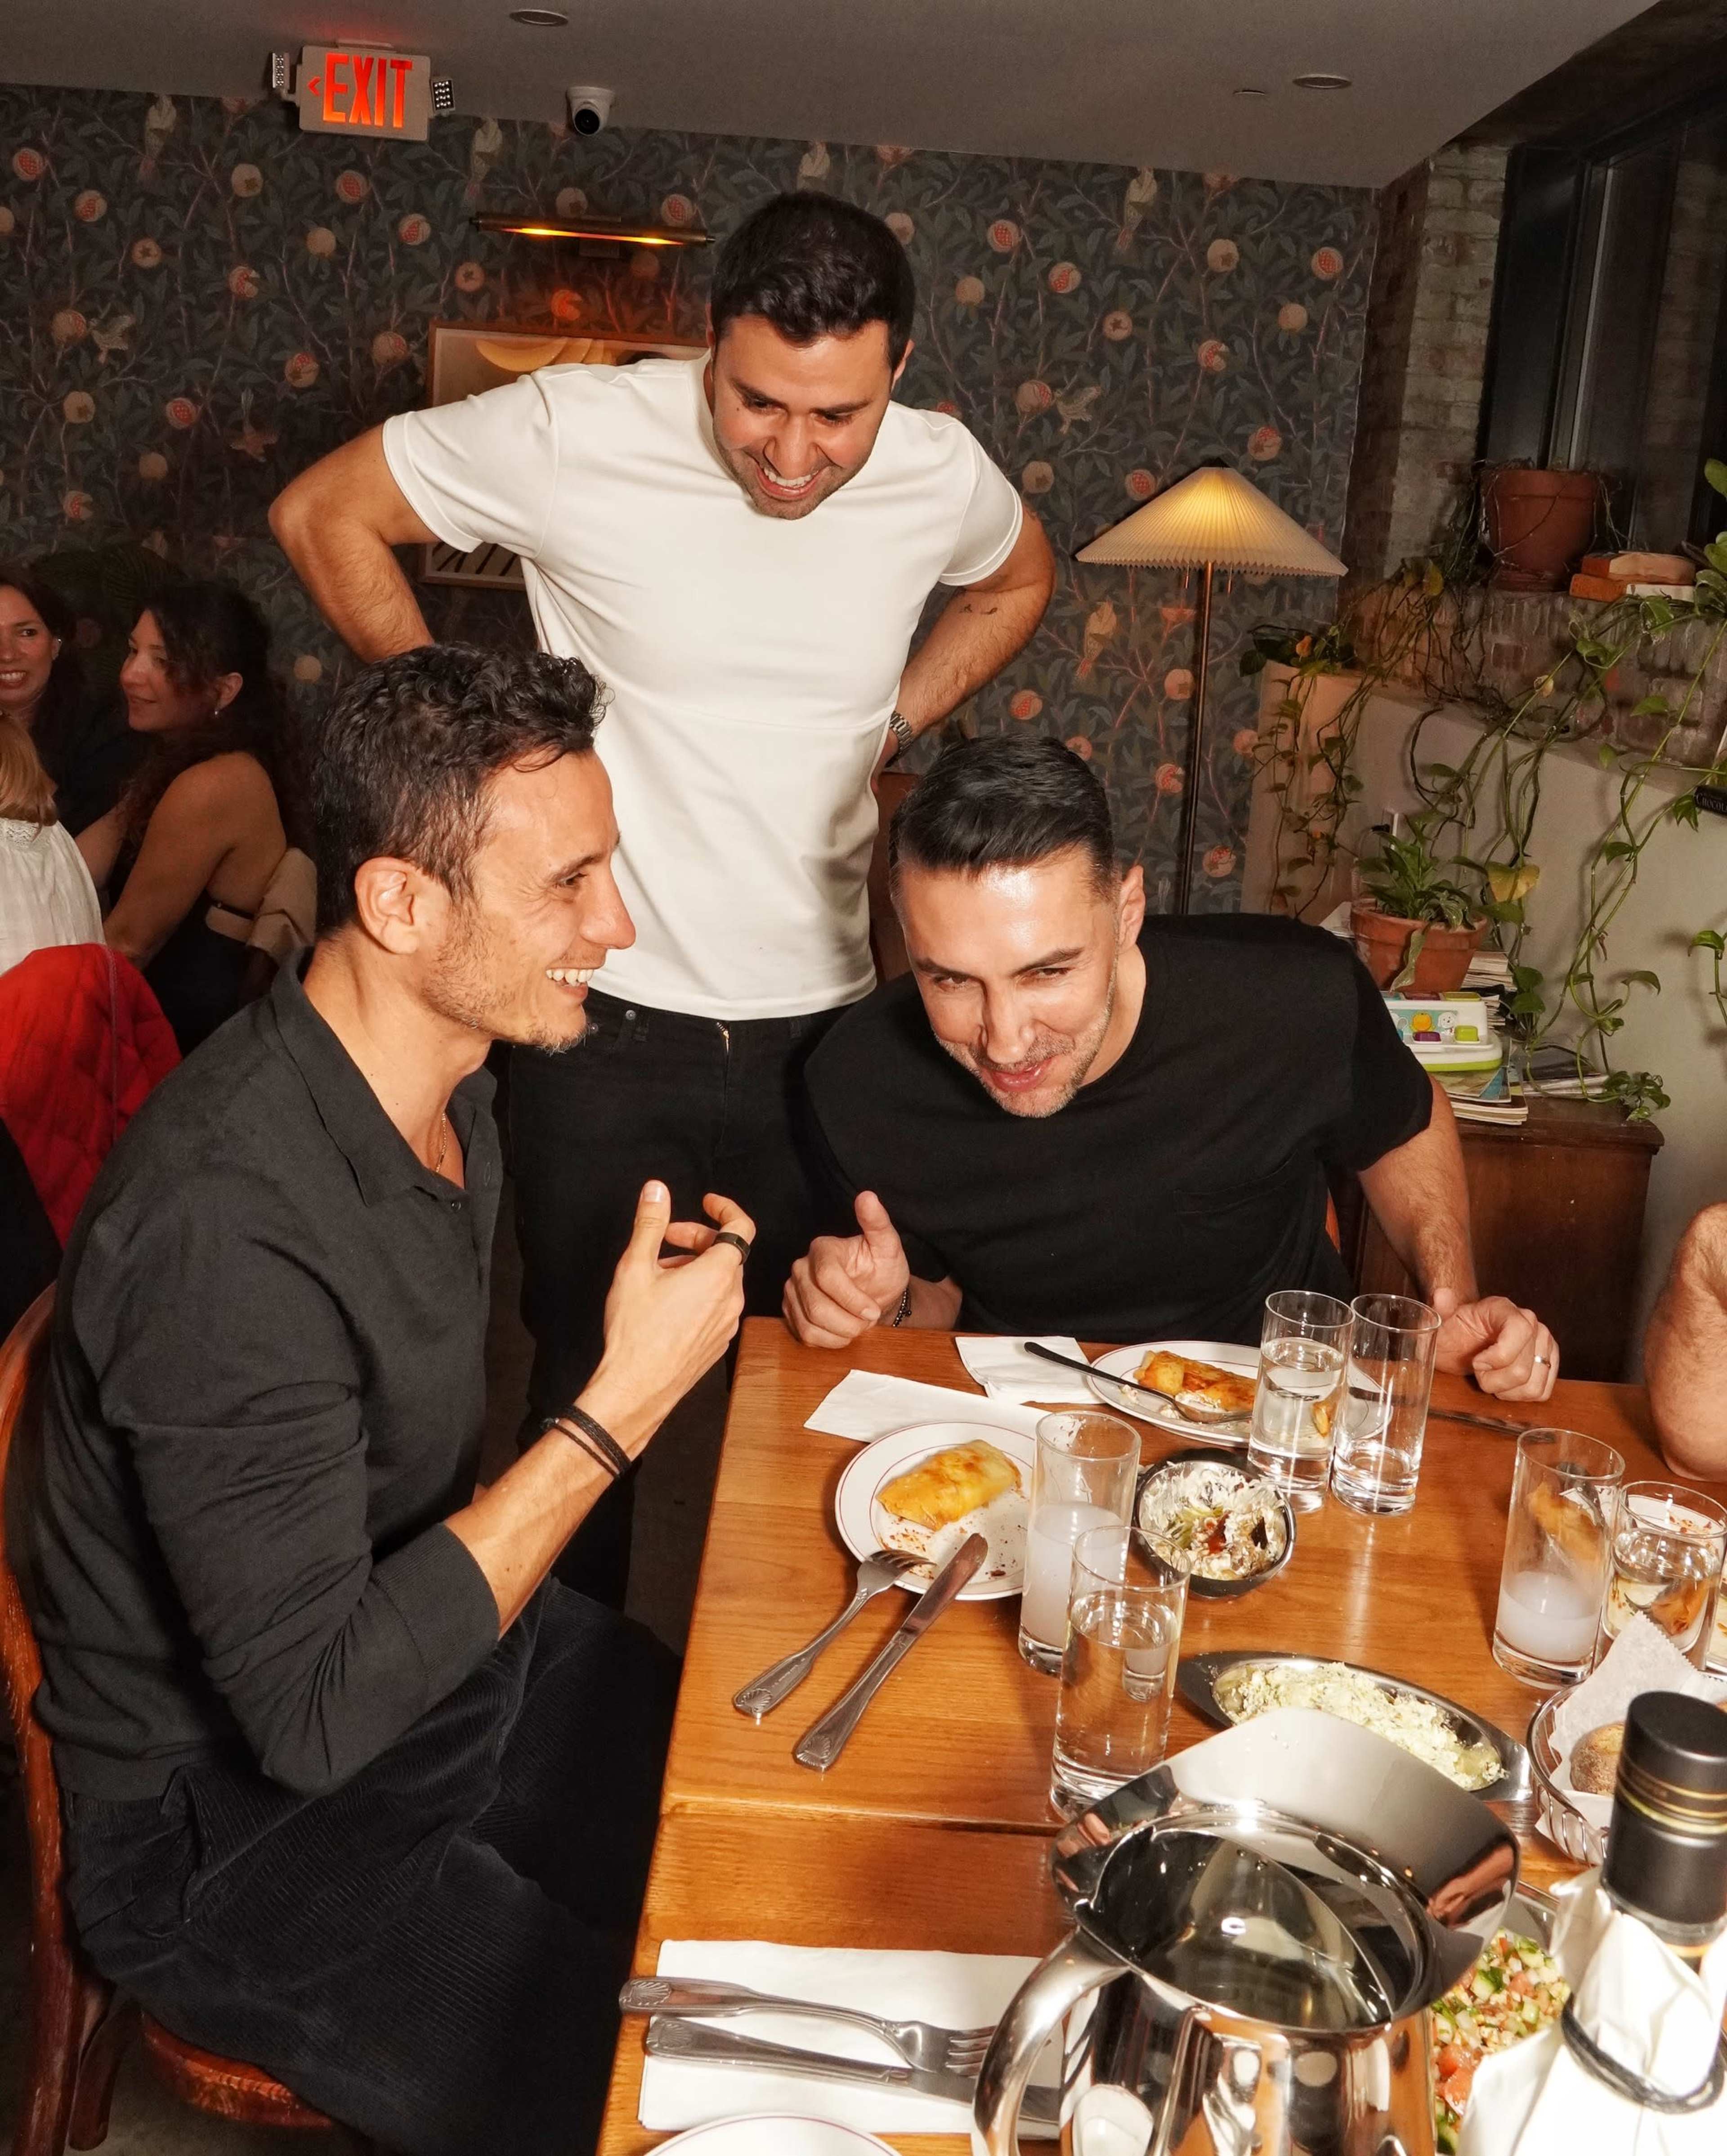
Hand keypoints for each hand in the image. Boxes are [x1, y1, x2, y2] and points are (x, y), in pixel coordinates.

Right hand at [581, 1182, 750, 1446]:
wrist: (636, 1388)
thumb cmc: (635, 1331)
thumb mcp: (635, 1267)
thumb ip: (650, 1223)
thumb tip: (657, 1190)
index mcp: (718, 1275)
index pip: (742, 1227)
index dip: (725, 1208)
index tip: (705, 1202)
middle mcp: (731, 1299)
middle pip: (727, 1254)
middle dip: (697, 1239)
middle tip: (664, 1239)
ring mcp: (727, 1324)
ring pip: (720, 1281)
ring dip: (695, 1267)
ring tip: (658, 1273)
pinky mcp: (718, 1343)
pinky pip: (716, 1306)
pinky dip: (698, 1293)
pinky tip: (666, 1302)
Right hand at [782, 1190, 909, 1349]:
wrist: (875, 1294)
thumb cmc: (881, 1269)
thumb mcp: (887, 1246)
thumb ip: (877, 1223)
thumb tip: (867, 1196)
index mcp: (822, 1248)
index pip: (827, 1277)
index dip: (852, 1299)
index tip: (874, 1310)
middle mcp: (800, 1267)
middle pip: (816, 1305)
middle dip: (849, 1321)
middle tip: (868, 1319)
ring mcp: (792, 1291)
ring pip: (809, 1323)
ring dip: (841, 1332)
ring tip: (858, 1325)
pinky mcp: (790, 1312)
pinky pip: (803, 1335)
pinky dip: (829, 1341)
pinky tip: (844, 1333)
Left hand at [1431, 1288, 1557, 1400]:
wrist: (1462, 1345)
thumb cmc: (1453, 1334)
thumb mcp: (1442, 1323)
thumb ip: (1442, 1309)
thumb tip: (1441, 1295)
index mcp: (1504, 1309)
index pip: (1520, 1330)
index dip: (1499, 1355)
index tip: (1476, 1364)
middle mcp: (1531, 1323)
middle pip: (1522, 1368)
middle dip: (1493, 1380)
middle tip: (1478, 1373)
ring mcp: (1544, 1344)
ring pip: (1532, 1385)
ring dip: (1505, 1390)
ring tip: (1491, 1378)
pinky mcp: (1549, 1364)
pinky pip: (1541, 1392)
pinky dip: (1518, 1396)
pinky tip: (1504, 1386)